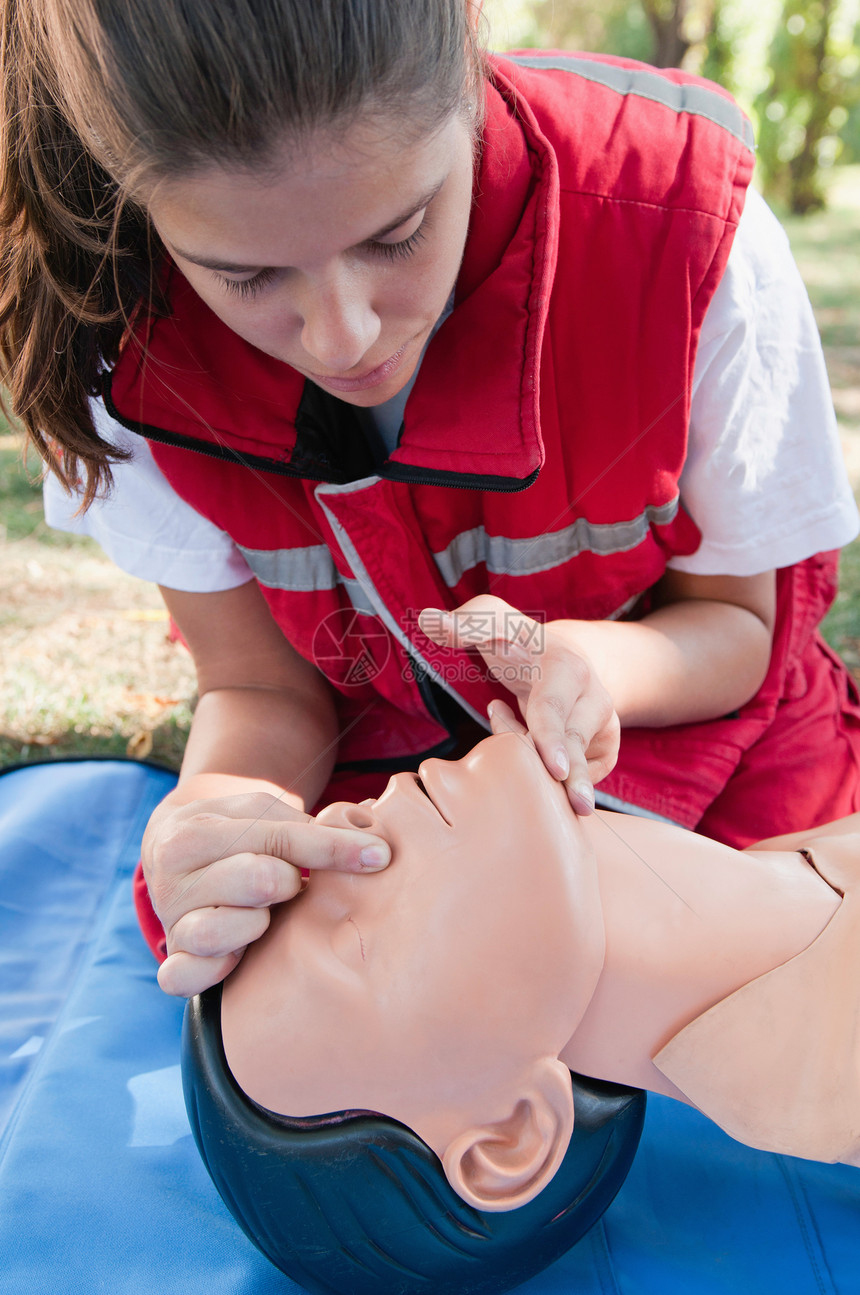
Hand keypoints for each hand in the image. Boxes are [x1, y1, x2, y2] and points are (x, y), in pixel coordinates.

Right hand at [142, 791, 390, 996]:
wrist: (174, 851)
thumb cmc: (238, 832)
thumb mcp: (266, 814)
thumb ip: (311, 828)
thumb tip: (374, 849)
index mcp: (194, 830)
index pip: (278, 838)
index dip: (334, 846)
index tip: (380, 856)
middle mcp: (172, 878)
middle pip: (257, 880)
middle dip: (288, 880)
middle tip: (290, 882)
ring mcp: (171, 923)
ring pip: (218, 931)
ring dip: (255, 924)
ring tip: (264, 917)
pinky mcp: (174, 960)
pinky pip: (183, 978)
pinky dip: (212, 970)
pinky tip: (239, 957)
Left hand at [419, 596, 618, 813]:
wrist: (561, 657)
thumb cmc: (518, 642)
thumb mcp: (492, 621)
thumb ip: (463, 624)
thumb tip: (427, 620)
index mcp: (565, 667)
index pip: (553, 708)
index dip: (551, 738)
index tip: (555, 768)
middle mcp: (593, 695)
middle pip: (574, 743)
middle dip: (574, 775)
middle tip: (576, 805)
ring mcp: (604, 723)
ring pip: (578, 762)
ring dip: (552, 774)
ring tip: (545, 774)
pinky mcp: (606, 746)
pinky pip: (584, 770)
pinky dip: (557, 775)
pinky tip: (537, 755)